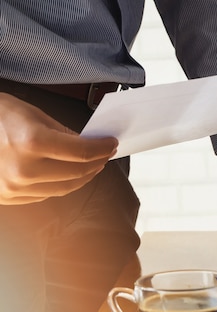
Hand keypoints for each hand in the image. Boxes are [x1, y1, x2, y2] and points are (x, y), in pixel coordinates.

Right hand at [0, 93, 117, 204]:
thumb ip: (63, 133)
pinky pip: (45, 193)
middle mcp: (24, 169)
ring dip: (84, 177)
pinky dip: (63, 184)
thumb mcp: (32, 114)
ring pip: (65, 187)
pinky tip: (70, 175)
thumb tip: (88, 145)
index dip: (103, 148)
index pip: (83, 152)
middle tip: (106, 154)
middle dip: (97, 163)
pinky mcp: (9, 197)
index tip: (112, 144)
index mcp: (32, 142)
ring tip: (93, 165)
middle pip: (77, 172)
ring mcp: (15, 187)